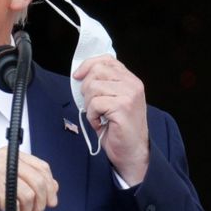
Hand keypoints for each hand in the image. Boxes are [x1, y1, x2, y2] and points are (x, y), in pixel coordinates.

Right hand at [0, 148, 57, 210]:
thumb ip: (29, 183)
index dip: (50, 185)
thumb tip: (54, 187)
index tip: (51, 201)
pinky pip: (19, 202)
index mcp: (8, 155)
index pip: (41, 166)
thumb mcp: (8, 186)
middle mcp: (4, 158)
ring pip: (32, 192)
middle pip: (40, 179)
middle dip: (43, 202)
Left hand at [73, 54, 148, 185]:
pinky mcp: (123, 107)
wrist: (131, 151)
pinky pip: (94, 104)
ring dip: (89, 105)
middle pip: (96, 71)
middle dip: (86, 89)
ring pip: (93, 87)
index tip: (77, 76)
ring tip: (98, 115)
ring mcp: (129, 95)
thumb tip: (79, 74)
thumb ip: (102, 83)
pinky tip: (100, 123)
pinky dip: (92, 115)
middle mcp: (132, 84)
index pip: (106, 60)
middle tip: (92, 105)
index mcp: (130, 79)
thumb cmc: (117, 127)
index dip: (88, 65)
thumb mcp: (111, 99)